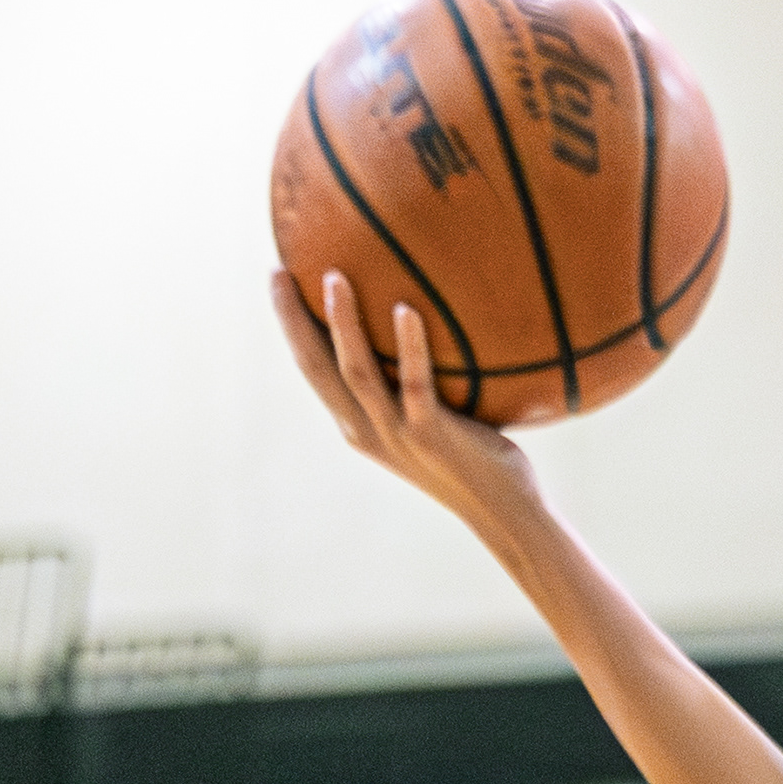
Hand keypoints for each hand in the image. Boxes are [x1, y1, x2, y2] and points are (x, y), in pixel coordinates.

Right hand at [273, 271, 541, 534]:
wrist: (505, 512)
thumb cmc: (475, 461)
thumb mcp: (427, 422)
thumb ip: (410, 385)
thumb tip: (417, 324)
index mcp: (358, 426)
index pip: (313, 370)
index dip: (291, 327)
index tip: (279, 280)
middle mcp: (366, 431)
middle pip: (316, 368)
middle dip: (293, 320)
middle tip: (278, 271)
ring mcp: (397, 434)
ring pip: (357, 372)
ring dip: (343, 324)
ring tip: (335, 277)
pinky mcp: (431, 436)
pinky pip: (416, 383)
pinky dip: (409, 346)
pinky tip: (407, 309)